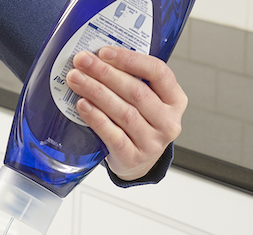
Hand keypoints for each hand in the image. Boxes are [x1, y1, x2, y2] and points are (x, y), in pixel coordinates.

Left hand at [65, 46, 187, 181]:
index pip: (158, 72)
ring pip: (124, 112)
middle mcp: (168, 122)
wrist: (137, 163)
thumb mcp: (148, 101)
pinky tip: (82, 105)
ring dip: (97, 92)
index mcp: (175, 100)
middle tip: (82, 61)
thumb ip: (133, 80)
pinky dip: (96, 118)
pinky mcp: (133, 157)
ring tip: (76, 80)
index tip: (104, 52)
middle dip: (105, 73)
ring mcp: (152, 142)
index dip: (130, 60)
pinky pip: (113, 135)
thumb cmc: (139, 124)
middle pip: (136, 92)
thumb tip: (98, 57)